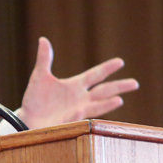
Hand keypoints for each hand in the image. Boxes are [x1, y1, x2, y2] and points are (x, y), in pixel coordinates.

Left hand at [17, 37, 138, 129]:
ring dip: (107, 104)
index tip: (120, 62)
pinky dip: (79, 115)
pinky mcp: (69, 122)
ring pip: (96, 107)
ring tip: (119, 100)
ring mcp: (77, 111)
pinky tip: (82, 111)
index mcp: (75, 86)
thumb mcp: (39, 76)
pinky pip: (76, 118)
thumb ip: (44, 59)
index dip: (107, 69)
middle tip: (135, 83)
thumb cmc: (35, 99)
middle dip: (118, 87)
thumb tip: (43, 39)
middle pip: (103, 91)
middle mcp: (80, 99)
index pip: (95, 75)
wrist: (27, 118)